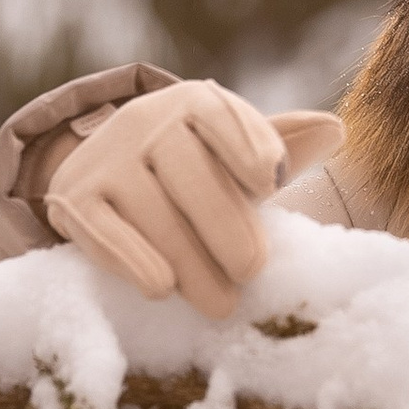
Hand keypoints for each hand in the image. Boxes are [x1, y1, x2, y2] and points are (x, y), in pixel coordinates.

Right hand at [44, 83, 339, 315]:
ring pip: (153, 212)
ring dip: (190, 263)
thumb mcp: (235, 152)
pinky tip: (161, 288)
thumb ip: (281, 146)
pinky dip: (134, 261)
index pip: (222, 117)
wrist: (107, 170)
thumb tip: (335, 131)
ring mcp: (105, 159)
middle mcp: (145, 121)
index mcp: (195, 103)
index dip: (248, 145)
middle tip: (252, 271)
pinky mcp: (73, 199)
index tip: (274, 183)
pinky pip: (105, 232)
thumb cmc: (194, 166)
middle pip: (190, 175)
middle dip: (225, 227)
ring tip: (221, 304)